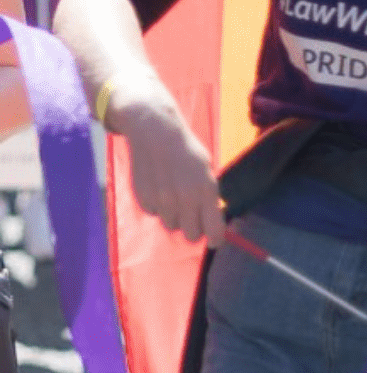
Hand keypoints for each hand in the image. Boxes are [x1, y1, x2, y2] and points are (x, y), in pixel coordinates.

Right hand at [109, 76, 224, 246]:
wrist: (155, 134)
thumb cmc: (188, 150)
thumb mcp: (207, 169)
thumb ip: (210, 195)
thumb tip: (214, 218)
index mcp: (205, 190)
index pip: (213, 230)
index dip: (216, 238)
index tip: (215, 239)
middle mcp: (184, 200)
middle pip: (191, 235)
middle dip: (195, 228)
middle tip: (195, 215)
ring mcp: (162, 202)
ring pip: (172, 226)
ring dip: (176, 217)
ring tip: (176, 196)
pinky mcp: (144, 200)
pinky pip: (156, 214)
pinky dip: (159, 207)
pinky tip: (160, 189)